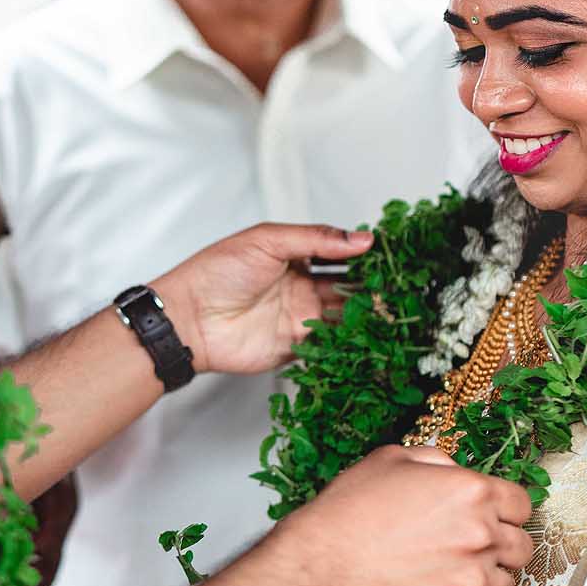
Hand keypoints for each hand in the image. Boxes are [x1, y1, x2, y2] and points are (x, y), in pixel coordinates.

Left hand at [150, 223, 371, 375]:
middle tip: (396, 283)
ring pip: (342, 314)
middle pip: (345, 285)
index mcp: (293, 257)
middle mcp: (300, 287)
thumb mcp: (268, 241)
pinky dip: (350, 338)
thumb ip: (315, 239)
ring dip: (365, 311)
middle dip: (369, 284)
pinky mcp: (297, 347)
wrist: (190, 317)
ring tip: (390, 306)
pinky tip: (370, 332)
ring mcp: (300, 317)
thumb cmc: (218, 271)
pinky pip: (330, 342)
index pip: (336, 253)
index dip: (361, 253)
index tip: (388, 251)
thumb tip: (361, 238)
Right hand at [273, 445, 534, 585]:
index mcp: (473, 491)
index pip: (523, 504)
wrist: (321, 564)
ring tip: (449, 578)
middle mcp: (482, 535)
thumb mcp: (393, 459)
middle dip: (502, 548)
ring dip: (484, 584)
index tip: (493, 519)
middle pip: (522, 547)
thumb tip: (455, 471)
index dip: (507, 511)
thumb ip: (437, 461)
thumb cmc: (350, 510)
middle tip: (471, 551)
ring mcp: (472, 581)